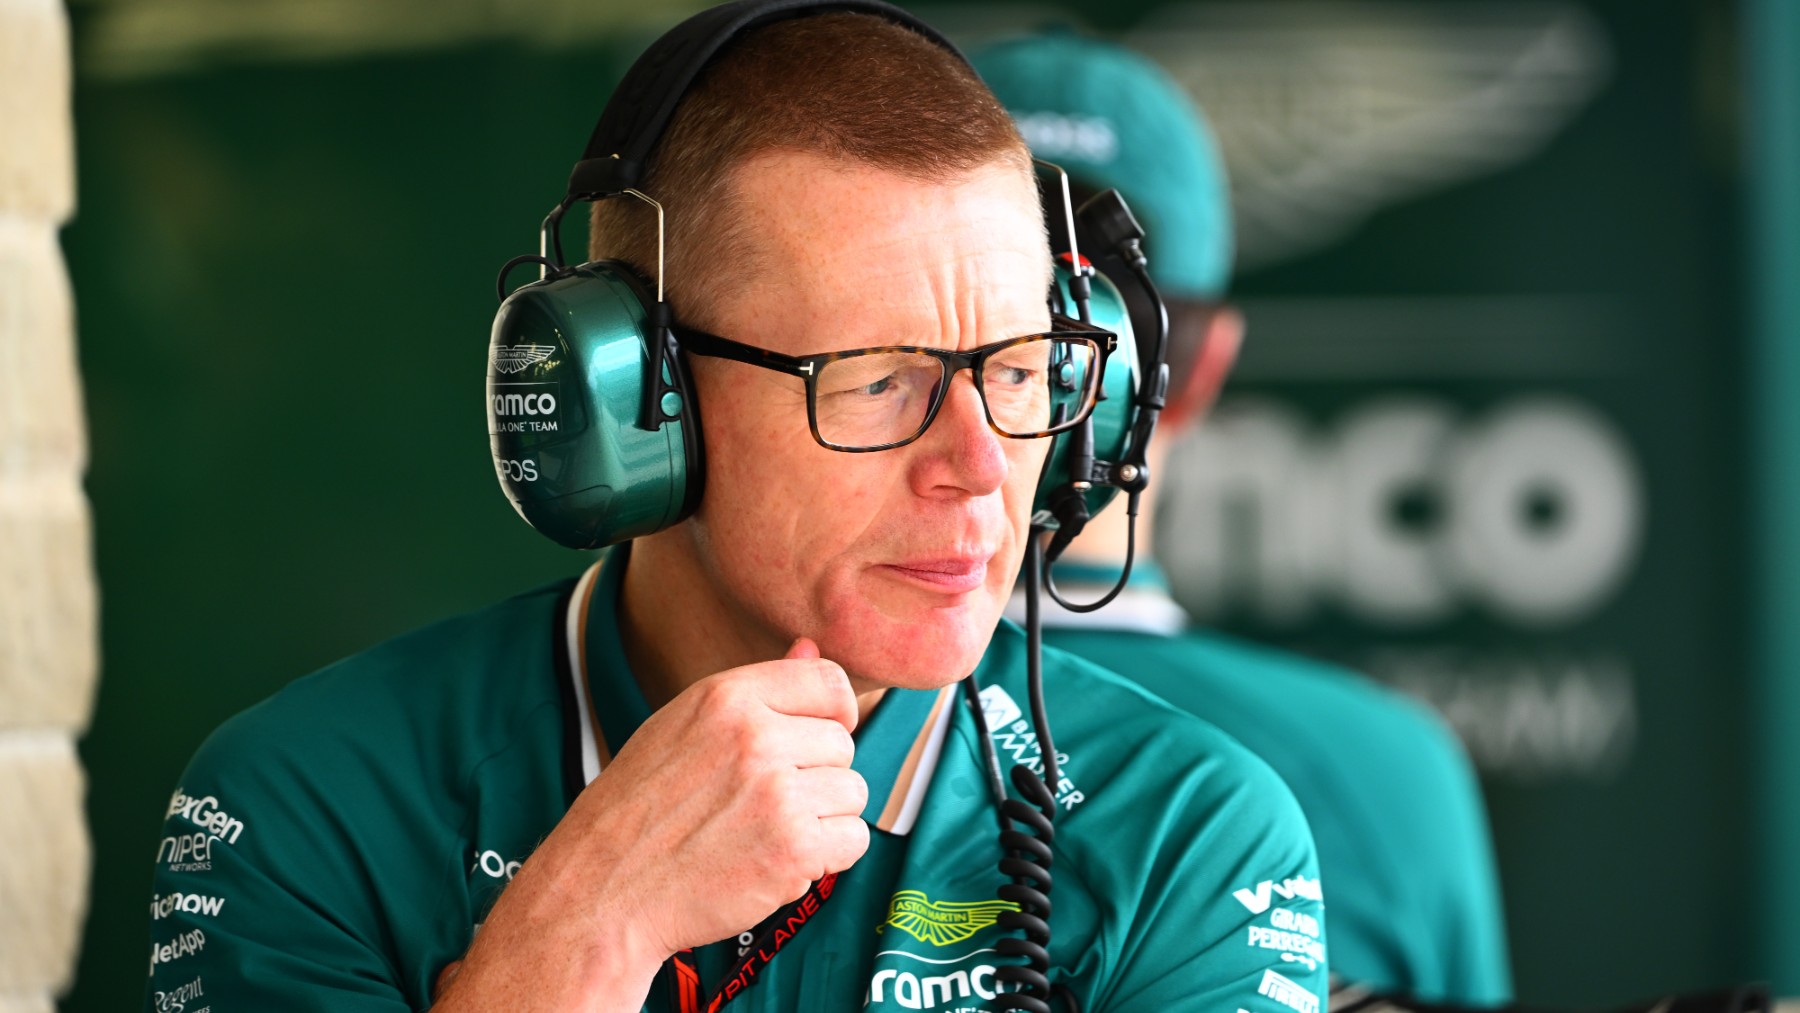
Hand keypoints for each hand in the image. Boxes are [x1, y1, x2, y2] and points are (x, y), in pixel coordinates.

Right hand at [433, 639, 867, 1010]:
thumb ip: (756, 691)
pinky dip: (826, 858)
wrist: (602, 892)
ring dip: (823, 819)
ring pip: (853, 793)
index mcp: (727, 696)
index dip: (831, 714)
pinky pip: (853, 840)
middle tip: (763, 804)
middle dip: (816, 776)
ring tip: (765, 832)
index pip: (829, 680)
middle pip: (843, 743)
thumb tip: (810, 646)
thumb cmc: (640, 809)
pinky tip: (776, 861)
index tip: (810, 743)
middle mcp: (757, 736)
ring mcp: (778, 793)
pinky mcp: (794, 848)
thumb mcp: (683, 726)